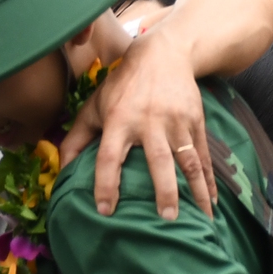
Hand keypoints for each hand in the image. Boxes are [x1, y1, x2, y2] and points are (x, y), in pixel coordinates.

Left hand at [58, 29, 213, 221]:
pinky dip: (210, 180)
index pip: (110, 157)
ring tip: (202, 219)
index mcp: (119, 120)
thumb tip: (60, 172)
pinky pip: (204, 155)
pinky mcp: (195, 122)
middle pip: (158, 161)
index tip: (105, 210)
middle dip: (165, 191)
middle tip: (167, 219)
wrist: (163, 54)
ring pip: (189, 161)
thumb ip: (76, 138)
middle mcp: (149, 122)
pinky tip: (212, 202)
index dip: (106, 184)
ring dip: (196, 191)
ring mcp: (176, 123)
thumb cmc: (122, 86)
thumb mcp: (94, 106)